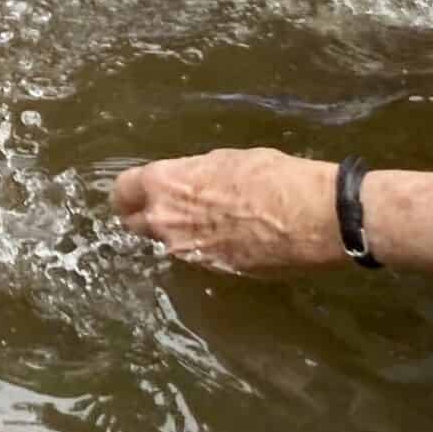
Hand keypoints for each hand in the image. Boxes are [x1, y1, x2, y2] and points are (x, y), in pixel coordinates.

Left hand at [111, 148, 342, 274]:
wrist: (310, 216)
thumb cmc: (270, 176)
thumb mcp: (223, 161)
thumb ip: (193, 176)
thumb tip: (189, 184)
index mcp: (164, 185)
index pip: (122, 192)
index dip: (128, 192)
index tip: (135, 192)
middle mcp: (166, 222)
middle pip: (134, 224)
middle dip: (143, 217)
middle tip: (161, 210)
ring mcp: (187, 251)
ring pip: (165, 243)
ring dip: (175, 234)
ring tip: (203, 222)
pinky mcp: (213, 270)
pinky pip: (195, 256)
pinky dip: (202, 247)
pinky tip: (226, 236)